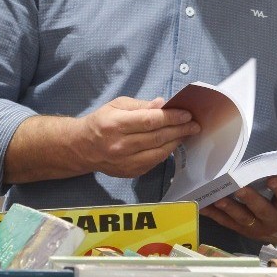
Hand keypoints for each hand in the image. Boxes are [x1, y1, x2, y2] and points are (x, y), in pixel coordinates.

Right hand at [75, 96, 198, 177]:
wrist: (82, 147)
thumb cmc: (101, 122)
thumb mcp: (117, 105)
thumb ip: (141, 105)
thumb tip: (162, 104)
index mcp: (115, 124)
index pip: (149, 121)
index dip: (170, 117)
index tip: (186, 114)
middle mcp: (120, 145)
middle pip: (157, 137)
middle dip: (179, 130)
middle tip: (194, 124)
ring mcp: (125, 162)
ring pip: (158, 152)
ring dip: (176, 142)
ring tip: (187, 133)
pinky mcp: (130, 172)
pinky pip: (154, 162)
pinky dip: (165, 152)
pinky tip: (172, 144)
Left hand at [200, 163, 276, 244]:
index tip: (272, 178)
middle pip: (262, 210)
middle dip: (250, 200)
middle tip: (239, 188)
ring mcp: (259, 227)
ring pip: (243, 219)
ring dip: (229, 209)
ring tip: (217, 198)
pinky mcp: (245, 230)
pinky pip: (228, 223)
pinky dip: (215, 215)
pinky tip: (203, 206)